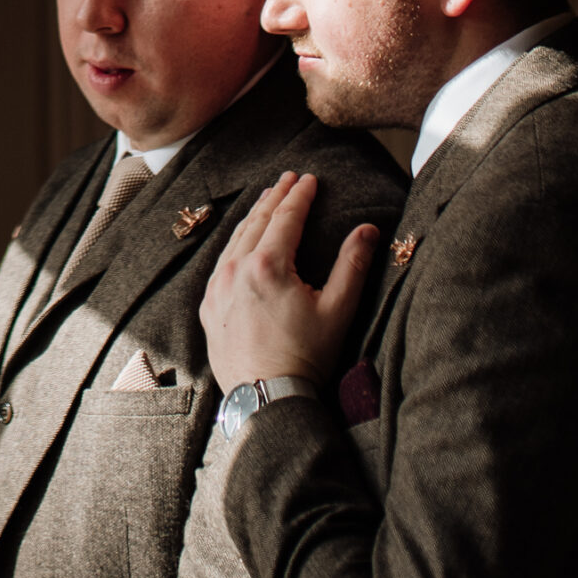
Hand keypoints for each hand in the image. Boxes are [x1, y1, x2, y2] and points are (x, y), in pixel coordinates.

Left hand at [200, 171, 381, 394]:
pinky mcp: (208, 306)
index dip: (300, 196)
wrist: (267, 398)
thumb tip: (368, 230)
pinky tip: (242, 241)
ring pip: (235, 239)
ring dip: (254, 217)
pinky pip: (221, 263)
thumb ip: (353, 265)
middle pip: (257, 221)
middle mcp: (236, 269)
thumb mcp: (338, 310)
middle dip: (275, 197)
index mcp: (267, 265)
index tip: (310, 179)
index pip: (286, 217)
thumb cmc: (306, 357)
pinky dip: (235, 244)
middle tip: (289, 179)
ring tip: (267, 200)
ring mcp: (217, 288)